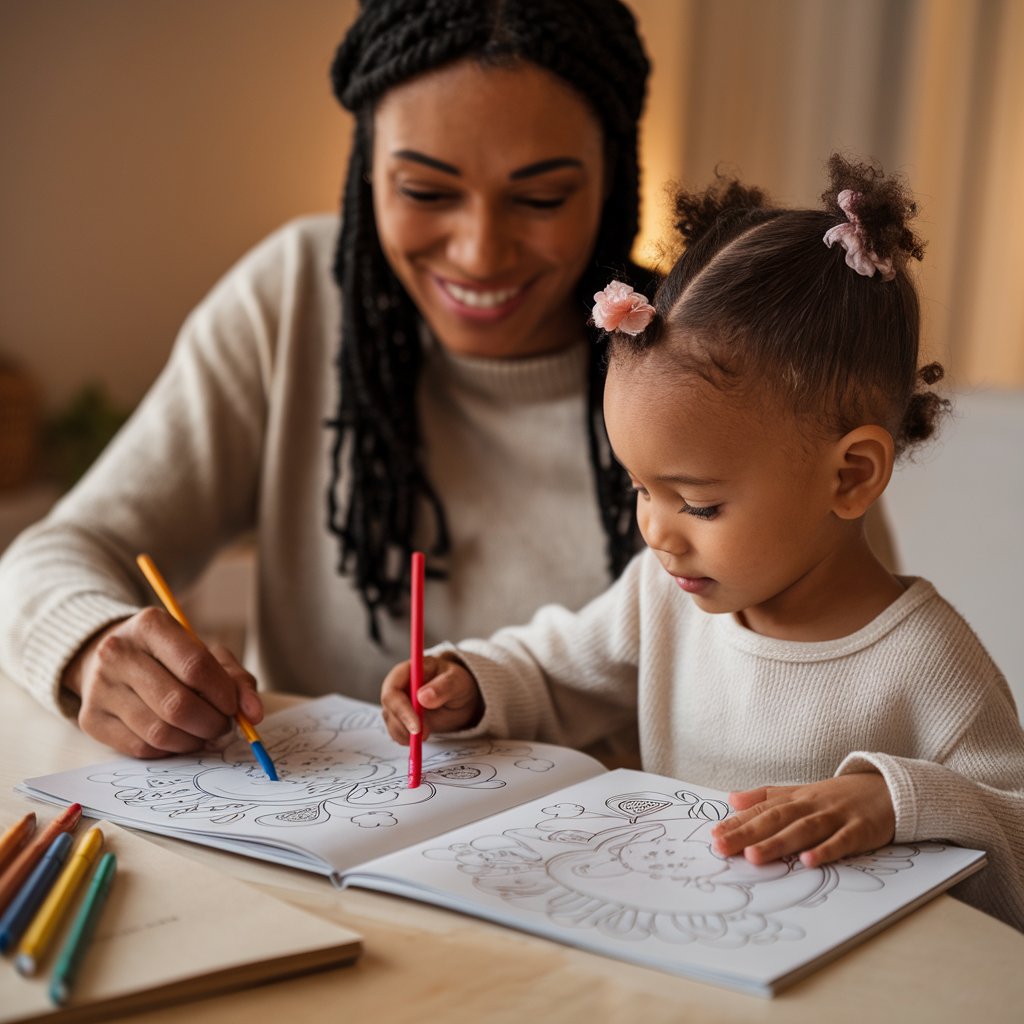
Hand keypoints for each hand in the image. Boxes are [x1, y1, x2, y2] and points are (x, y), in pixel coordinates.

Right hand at [62, 607, 263, 758]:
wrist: (111, 658)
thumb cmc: (169, 657)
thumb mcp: (204, 653)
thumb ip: (235, 679)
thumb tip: (253, 714)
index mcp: (150, 625)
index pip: (195, 666)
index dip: (223, 694)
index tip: (235, 708)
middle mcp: (118, 653)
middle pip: (177, 704)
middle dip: (211, 724)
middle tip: (224, 727)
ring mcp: (100, 687)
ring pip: (159, 732)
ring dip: (193, 741)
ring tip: (204, 733)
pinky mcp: (90, 719)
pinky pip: (140, 748)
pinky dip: (170, 750)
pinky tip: (179, 738)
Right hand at [380, 653, 482, 744]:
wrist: (458, 695)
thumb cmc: (456, 681)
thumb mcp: (457, 681)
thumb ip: (443, 686)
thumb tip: (423, 697)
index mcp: (407, 671)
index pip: (393, 690)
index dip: (401, 709)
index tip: (417, 726)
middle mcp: (397, 687)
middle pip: (389, 709)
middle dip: (405, 726)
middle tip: (425, 735)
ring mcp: (396, 704)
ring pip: (392, 723)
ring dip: (407, 734)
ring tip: (428, 733)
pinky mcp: (399, 718)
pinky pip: (396, 733)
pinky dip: (407, 739)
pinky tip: (421, 735)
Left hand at [709, 772, 895, 868]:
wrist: (887, 789)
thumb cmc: (838, 797)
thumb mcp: (800, 793)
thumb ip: (766, 797)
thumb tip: (731, 799)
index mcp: (795, 799)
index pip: (761, 810)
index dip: (737, 822)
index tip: (713, 836)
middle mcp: (811, 806)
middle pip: (776, 819)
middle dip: (747, 834)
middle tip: (722, 847)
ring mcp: (835, 817)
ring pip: (803, 830)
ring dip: (778, 843)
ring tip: (754, 857)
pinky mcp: (860, 830)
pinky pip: (841, 841)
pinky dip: (825, 850)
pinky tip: (808, 861)